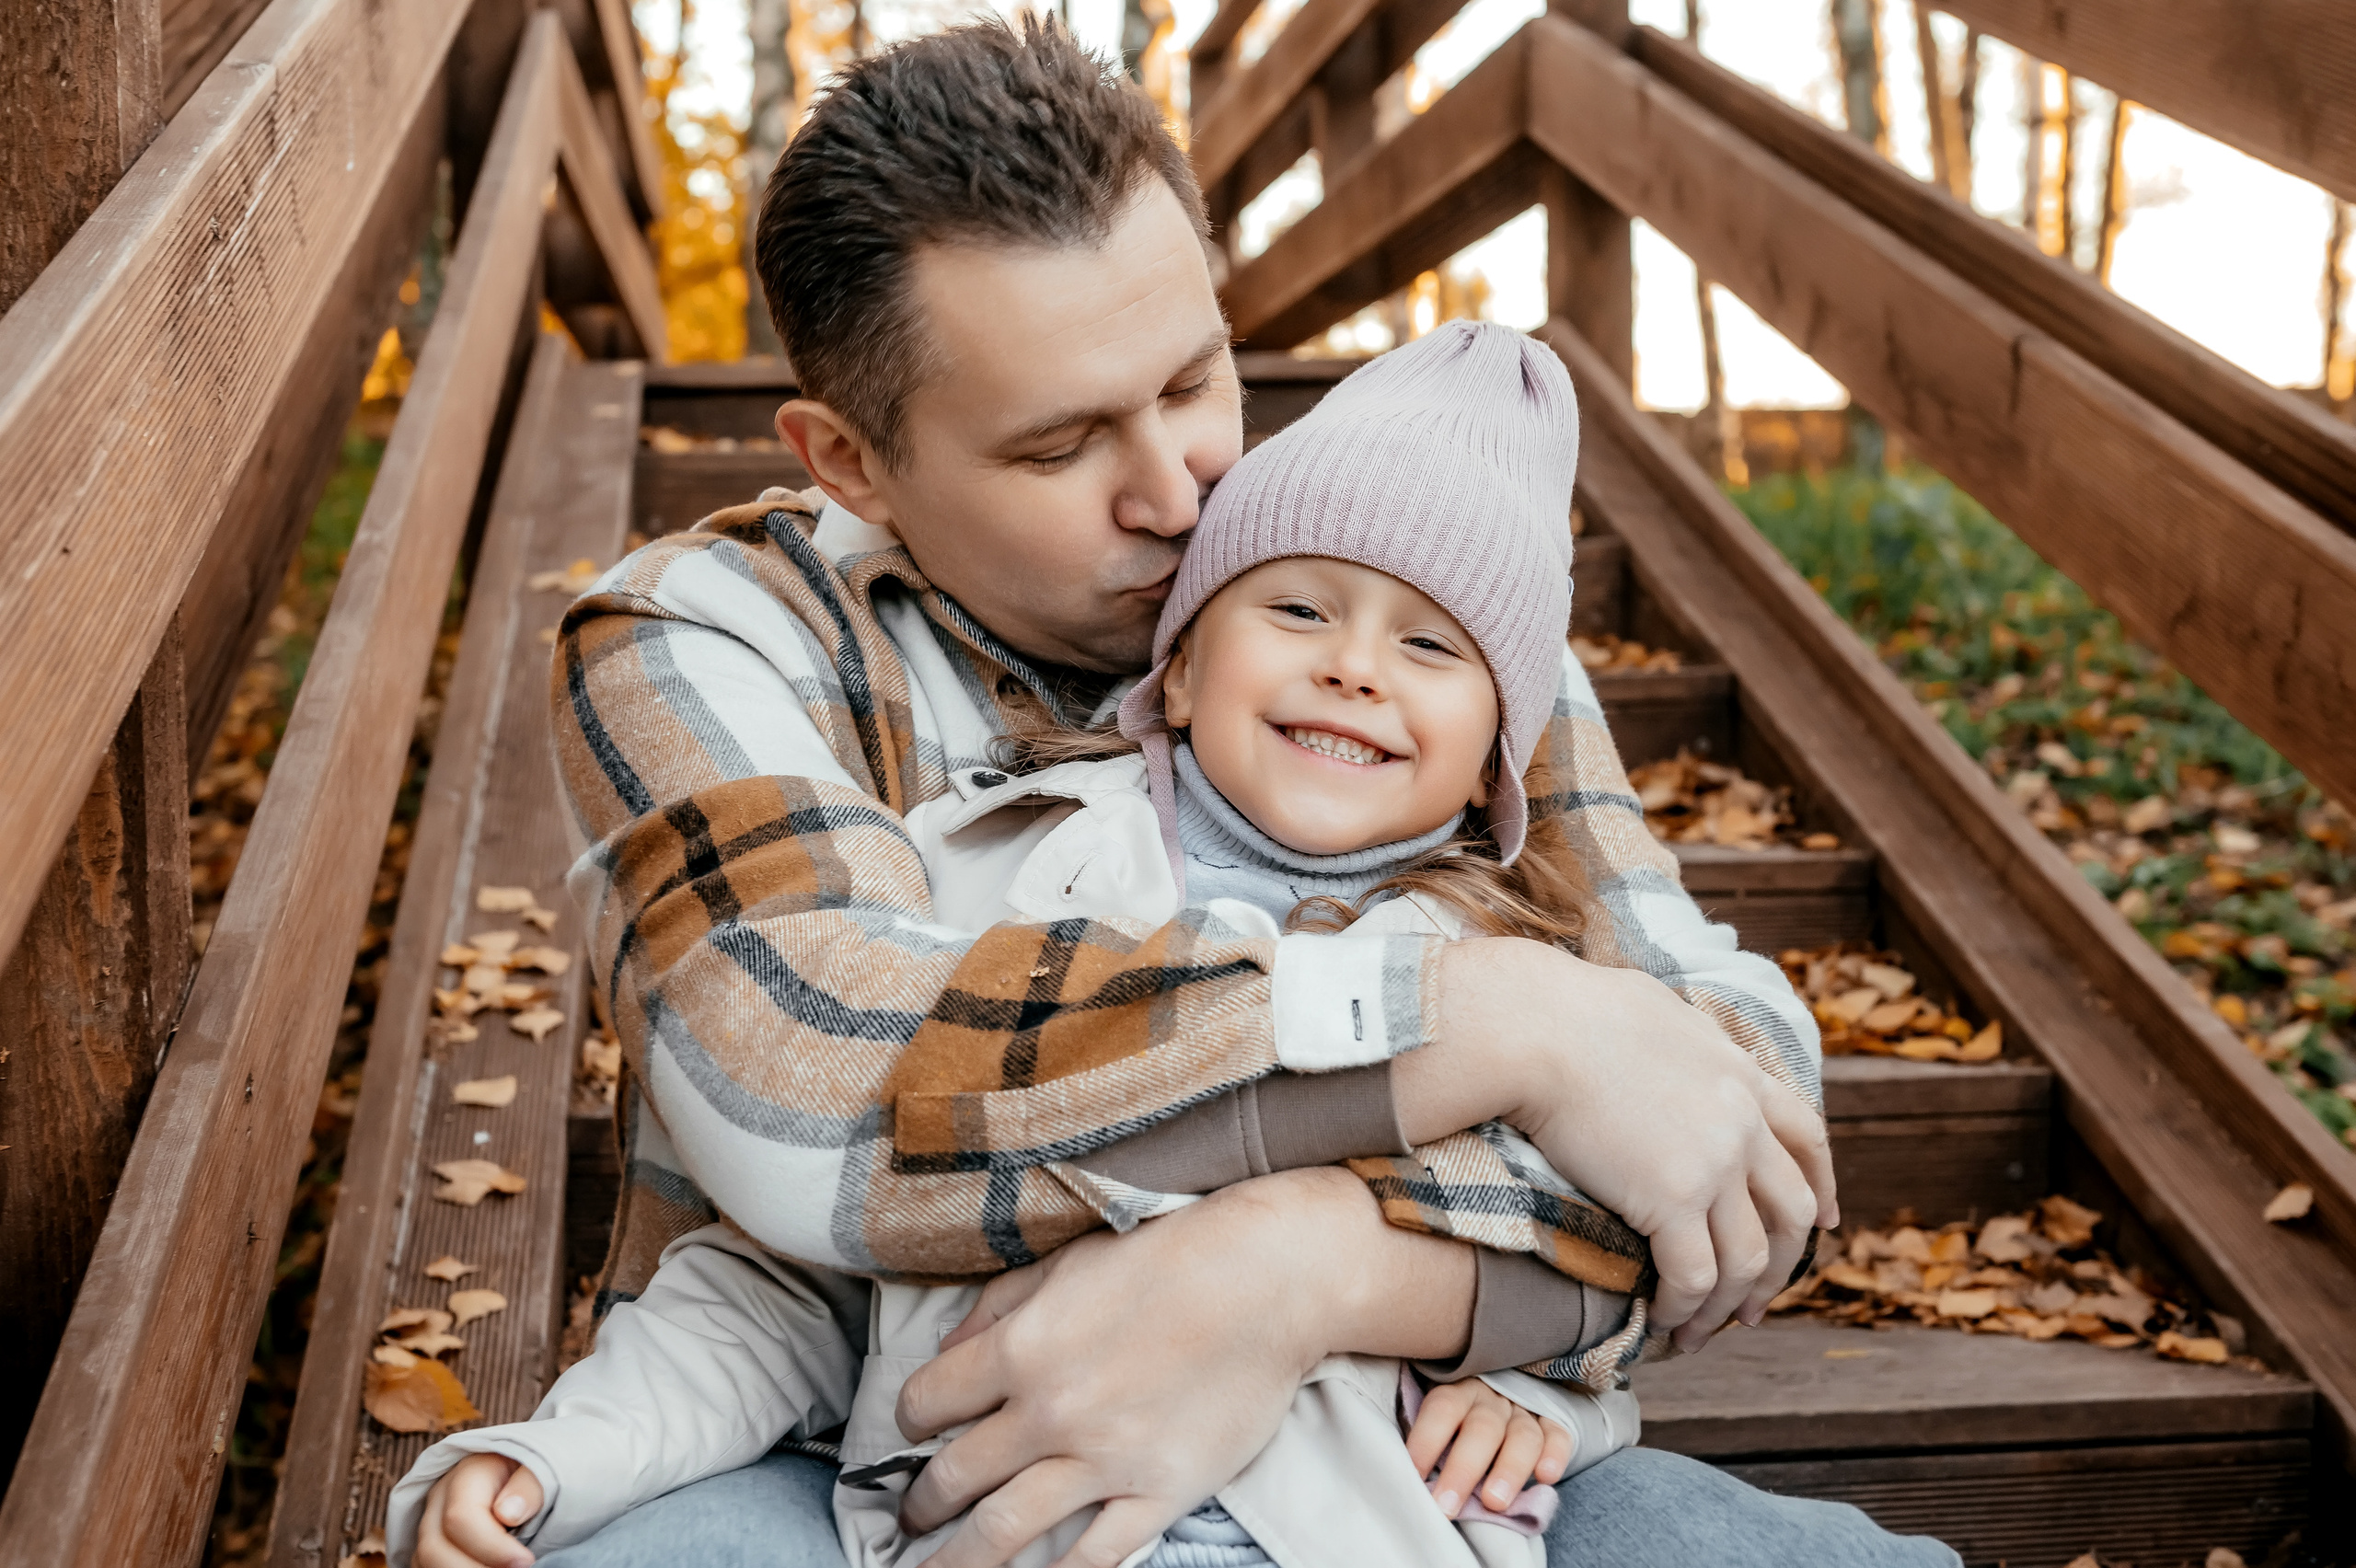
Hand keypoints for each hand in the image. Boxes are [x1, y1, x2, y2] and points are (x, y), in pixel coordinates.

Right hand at [414, 1452, 542, 1567]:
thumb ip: (529, 1487)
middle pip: (434, 1548)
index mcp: (468, 1474)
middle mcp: (440, 1499)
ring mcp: (430, 1523)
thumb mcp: (540, 1468)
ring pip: (427, 1563)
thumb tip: (507, 1513)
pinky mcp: (431, 1545)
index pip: (461, 1518)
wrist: (522, 1476)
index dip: (492, 1547)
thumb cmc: (532, 1475)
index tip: (525, 1560)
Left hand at [895, 1167, 1474, 1567]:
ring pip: (1005, 1531)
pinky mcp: (1157, 1493)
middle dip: (921, 1503)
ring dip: (958, 1561)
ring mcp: (1104, 1461)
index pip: (926, 1402)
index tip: (914, 1432)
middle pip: (954, 1476)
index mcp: (1020, 1348)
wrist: (1269, 1280)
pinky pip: (1093, 1556)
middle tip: (912, 1516)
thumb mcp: (1068, 1261)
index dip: (909, 1420)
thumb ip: (999, 1307)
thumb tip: (948, 1355)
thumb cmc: (1170, 1258)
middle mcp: (1050, 1412)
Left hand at [1403, 1378, 1571, 1518]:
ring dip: (1509, 1469)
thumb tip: (1413, 1482)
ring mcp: (1525, 1409)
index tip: (1414, 1477)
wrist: (1504, 1397)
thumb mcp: (1441, 1426)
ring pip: (1522, 1435)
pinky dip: (1554, 1455)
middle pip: (1482, 1428)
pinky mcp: (1553, 1422)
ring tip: (1494, 1503)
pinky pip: (1558, 1436)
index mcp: (1459, 1393)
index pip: (1442, 1409)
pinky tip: (1546, 1477)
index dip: (1426, 1441)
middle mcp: (1492, 1398)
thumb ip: (1433, 1447)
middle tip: (1446, 1505)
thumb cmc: (1459, 1425)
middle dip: (1464, 1469)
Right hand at [1405, 940, 1836, 1351]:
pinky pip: (1695, 1277)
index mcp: (1739, 1073)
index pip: (1806, 1136)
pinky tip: (1663, 1322)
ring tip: (1698, 1332)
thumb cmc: (1564, 1009)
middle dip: (1782, 1267)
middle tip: (1754, 1305)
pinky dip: (1686, 1310)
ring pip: (1749, 1259)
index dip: (1823, 1185)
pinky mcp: (1671, 1199)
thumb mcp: (1650, 1009)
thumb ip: (1677, 1039)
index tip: (1826, 1220)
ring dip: (1728, 1305)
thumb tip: (1661, 1037)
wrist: (1534, 1028)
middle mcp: (1741, 1121)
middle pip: (1792, 1212)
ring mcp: (1713, 1163)